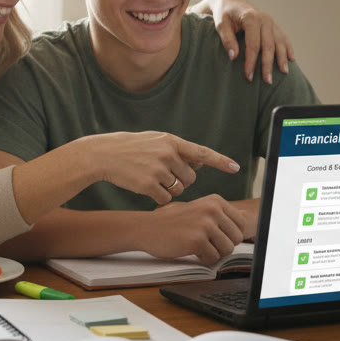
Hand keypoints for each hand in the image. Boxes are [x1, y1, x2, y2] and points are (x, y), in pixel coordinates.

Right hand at [78, 131, 239, 205]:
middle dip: (181, 181)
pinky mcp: (148, 185)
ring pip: (179, 190)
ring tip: (152, 179)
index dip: (220, 161)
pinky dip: (159, 198)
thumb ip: (178, 150)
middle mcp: (167, 154)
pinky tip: (145, 188)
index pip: (202, 152)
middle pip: (190, 178)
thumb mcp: (155, 141)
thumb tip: (201, 160)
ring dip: (170, 190)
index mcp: (171, 141)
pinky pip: (165, 199)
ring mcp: (158, 169)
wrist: (104, 154)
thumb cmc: (131, 148)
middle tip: (164, 175)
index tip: (235, 168)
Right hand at [139, 195, 249, 265]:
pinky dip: (204, 259)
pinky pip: (213, 258)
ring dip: (214, 253)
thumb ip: (219, 214)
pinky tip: (191, 250)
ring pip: (227, 250)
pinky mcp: (197, 240)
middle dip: (223, 245)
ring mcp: (205, 224)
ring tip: (199, 247)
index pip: (242, 224)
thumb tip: (246, 224)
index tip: (218, 237)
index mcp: (215, 201)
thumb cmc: (171, 221)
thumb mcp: (198, 209)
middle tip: (207, 243)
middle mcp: (212, 210)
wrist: (147, 228)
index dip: (231, 234)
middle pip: (237, 238)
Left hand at [191, 0, 295, 82]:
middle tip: (268, 81)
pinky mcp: (273, 25)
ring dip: (282, 58)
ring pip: (279, 42)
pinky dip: (288, 48)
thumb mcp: (221, 25)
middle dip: (268, 64)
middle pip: (268, 45)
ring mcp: (271, 22)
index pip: (253, 44)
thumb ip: (227, 40)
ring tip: (284, 73)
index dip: (251, 61)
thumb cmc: (224, 15)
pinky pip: (283, 38)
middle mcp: (264, 19)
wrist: (231, 2)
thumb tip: (234, 57)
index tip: (249, 76)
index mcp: (251, 18)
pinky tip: (291, 59)